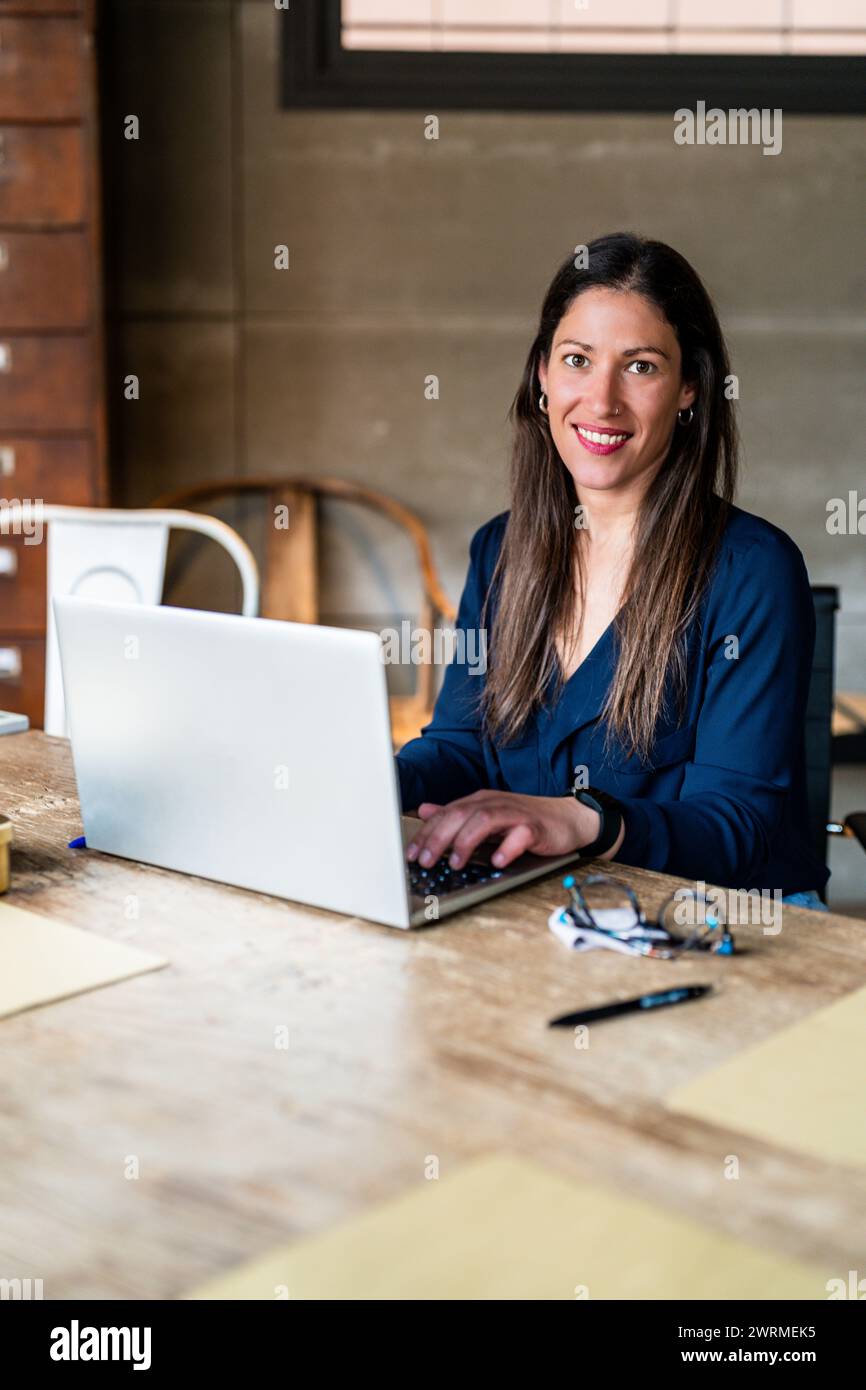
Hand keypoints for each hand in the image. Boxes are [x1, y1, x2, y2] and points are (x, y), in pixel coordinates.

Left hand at [405, 790, 604, 870]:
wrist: (568, 819)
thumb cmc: (524, 820)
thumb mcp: (486, 816)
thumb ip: (456, 815)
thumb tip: (425, 811)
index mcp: (480, 801)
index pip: (447, 814)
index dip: (427, 833)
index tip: (411, 854)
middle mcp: (495, 803)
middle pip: (461, 815)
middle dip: (439, 838)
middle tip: (425, 860)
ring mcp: (516, 813)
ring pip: (485, 820)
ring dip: (467, 841)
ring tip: (455, 862)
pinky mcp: (536, 827)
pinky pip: (520, 834)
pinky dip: (507, 847)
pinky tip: (497, 860)